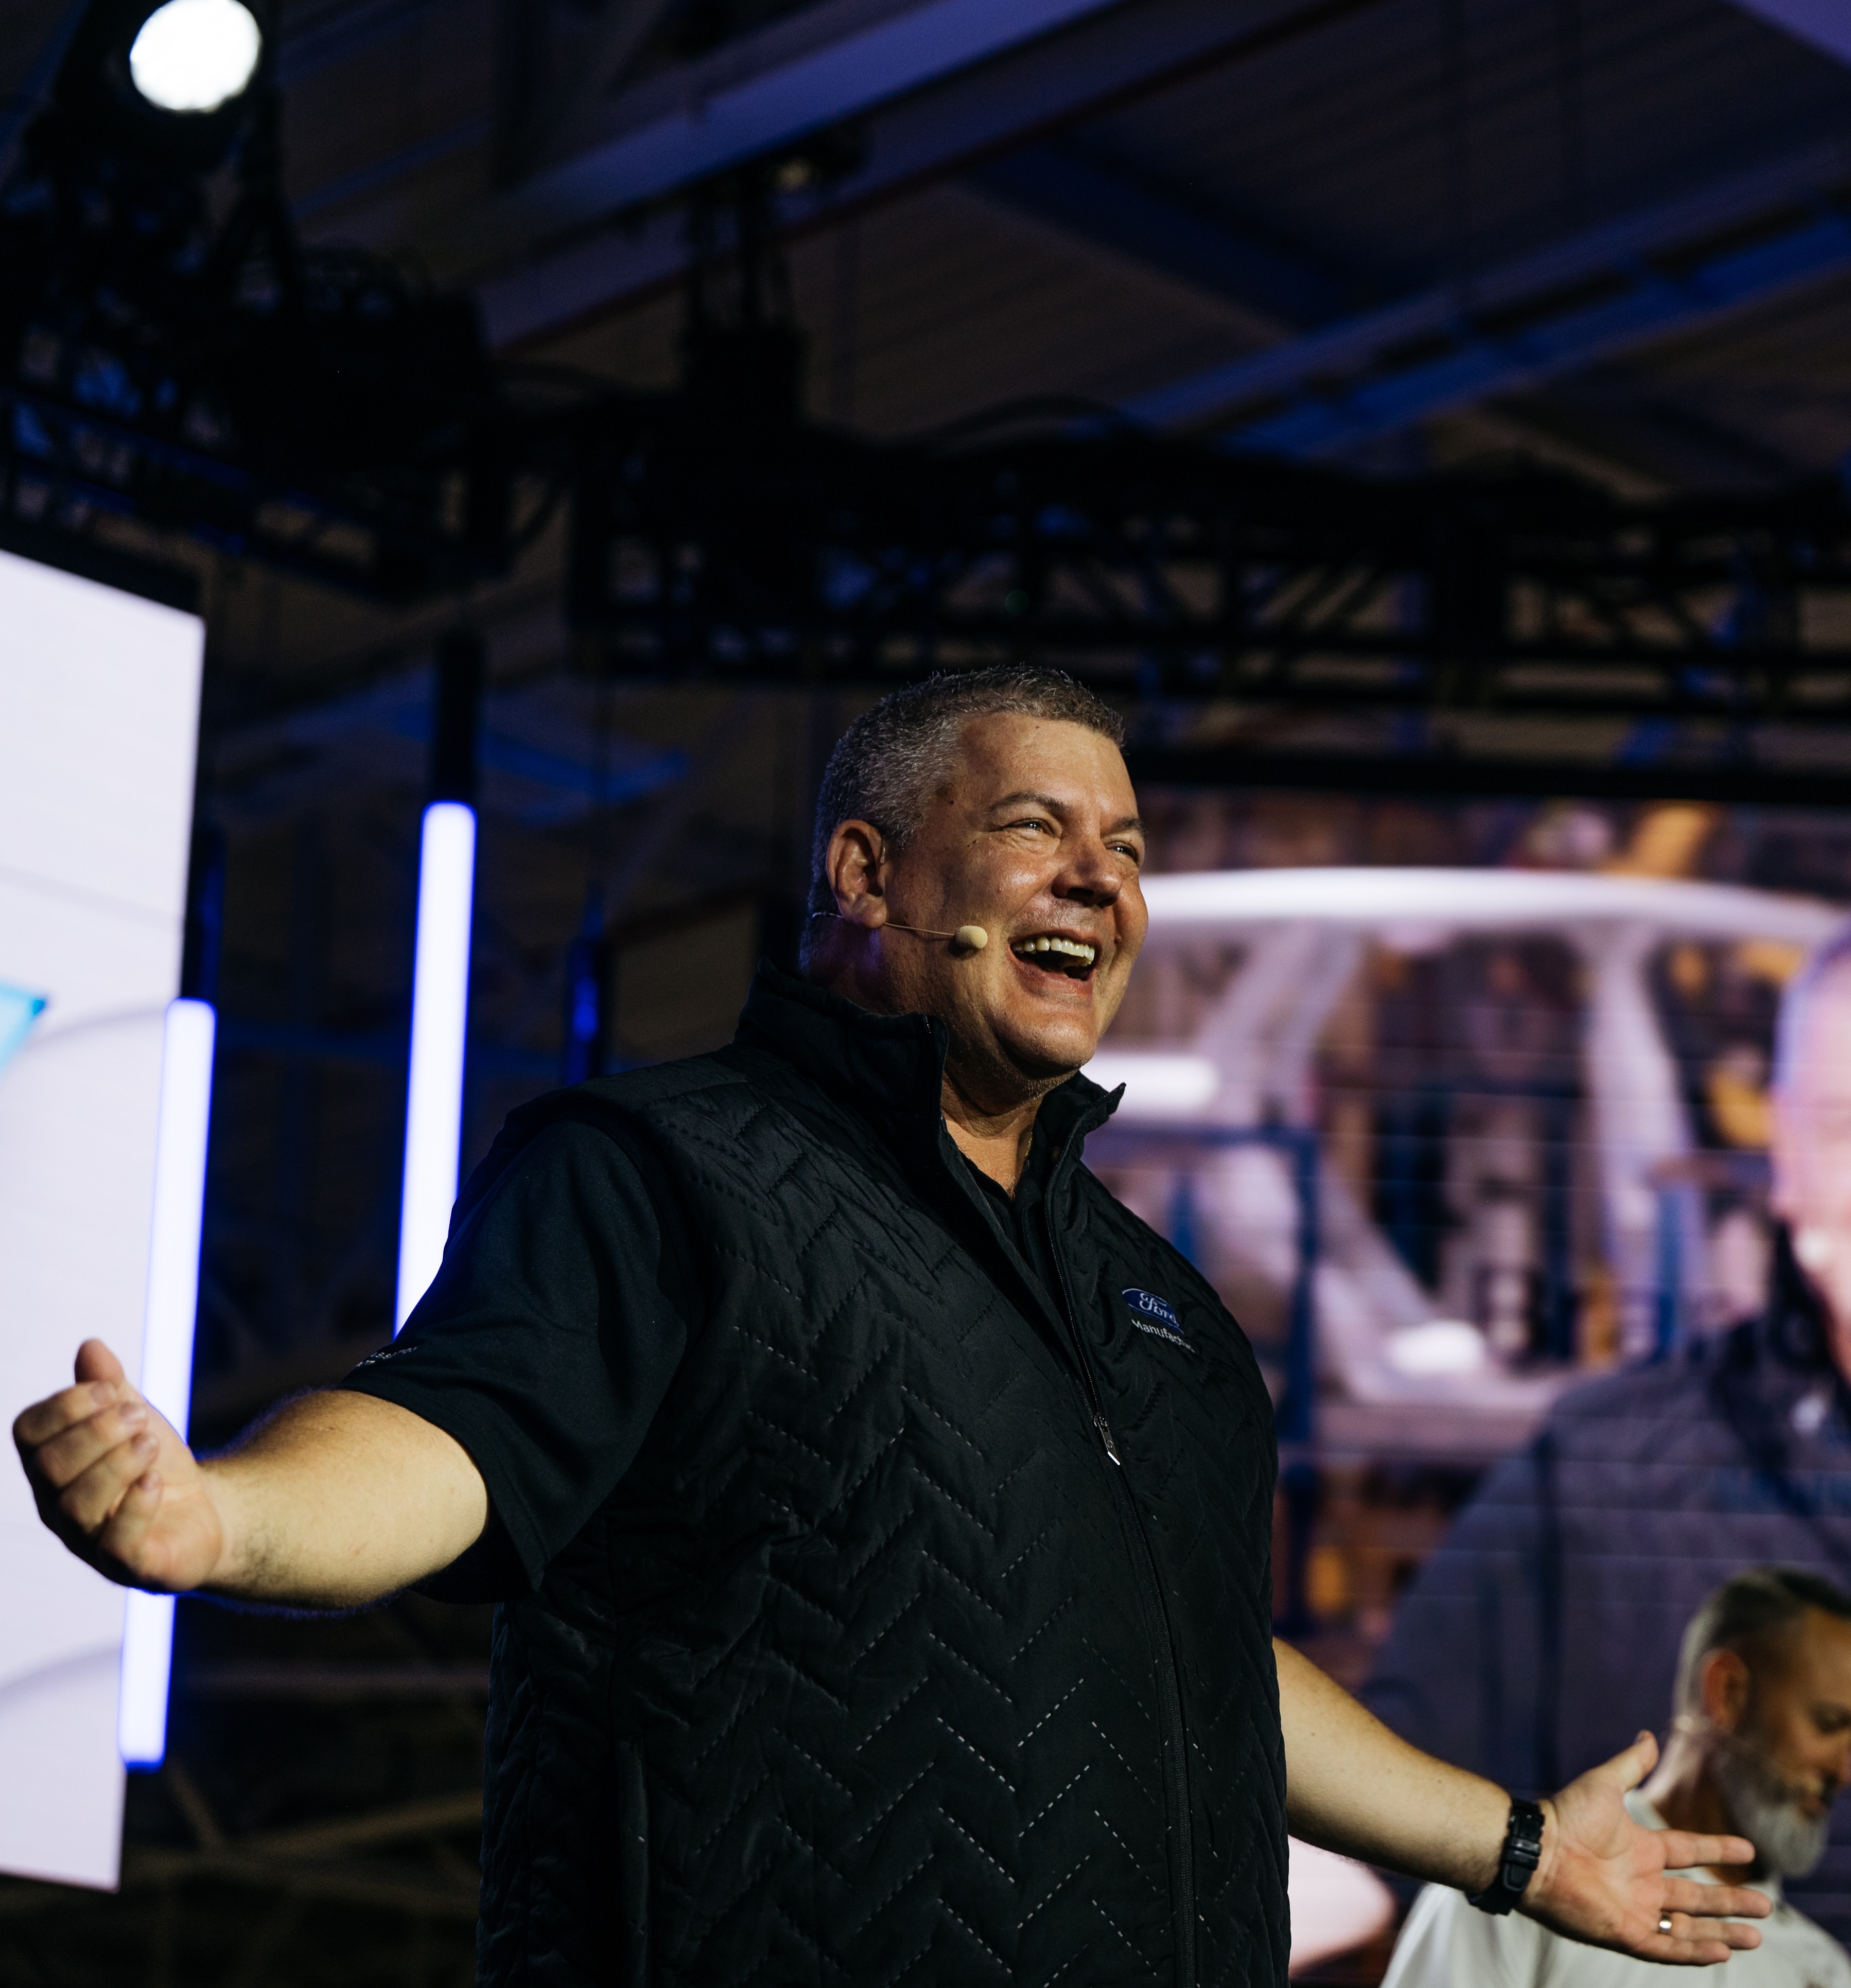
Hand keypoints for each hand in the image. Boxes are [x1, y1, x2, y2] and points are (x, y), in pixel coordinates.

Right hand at [12, 1339, 225, 1592]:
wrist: (205, 1512)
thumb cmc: (153, 1463)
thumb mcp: (135, 1417)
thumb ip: (110, 1387)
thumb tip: (90, 1346)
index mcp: (51, 1464)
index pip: (28, 1431)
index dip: (65, 1404)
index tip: (110, 1388)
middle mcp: (57, 1505)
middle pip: (51, 1466)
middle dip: (96, 1431)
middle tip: (139, 1416)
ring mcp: (89, 1539)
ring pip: (78, 1504)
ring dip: (118, 1463)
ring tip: (151, 1442)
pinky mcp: (128, 1564)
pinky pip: (115, 1544)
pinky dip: (136, 1506)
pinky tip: (155, 1481)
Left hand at [1525, 1731, 1768, 1963]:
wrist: (1535, 1848)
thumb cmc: (1565, 1815)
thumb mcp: (1604, 1784)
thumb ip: (1631, 1765)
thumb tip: (1649, 1736)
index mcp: (1641, 1848)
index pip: (1690, 1852)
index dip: (1719, 1850)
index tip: (1750, 1852)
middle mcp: (1642, 1881)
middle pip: (1697, 1895)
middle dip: (1731, 1901)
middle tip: (1766, 1906)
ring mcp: (1635, 1908)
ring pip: (1688, 1926)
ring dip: (1721, 1931)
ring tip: (1755, 1937)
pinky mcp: (1624, 1932)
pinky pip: (1665, 1949)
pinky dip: (1694, 1952)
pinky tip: (1721, 1952)